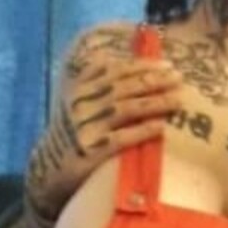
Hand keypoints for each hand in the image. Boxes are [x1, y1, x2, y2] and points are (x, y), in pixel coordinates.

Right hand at [26, 53, 181, 217]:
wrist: (48, 169)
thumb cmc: (70, 133)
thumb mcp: (74, 102)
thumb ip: (91, 80)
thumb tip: (117, 58)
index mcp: (78, 88)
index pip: (113, 70)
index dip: (142, 65)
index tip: (166, 64)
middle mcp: (81, 105)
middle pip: (124, 87)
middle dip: (154, 81)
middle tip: (179, 78)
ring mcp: (86, 128)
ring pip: (126, 109)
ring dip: (156, 102)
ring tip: (179, 100)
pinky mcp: (91, 152)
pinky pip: (121, 138)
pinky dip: (143, 130)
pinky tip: (162, 126)